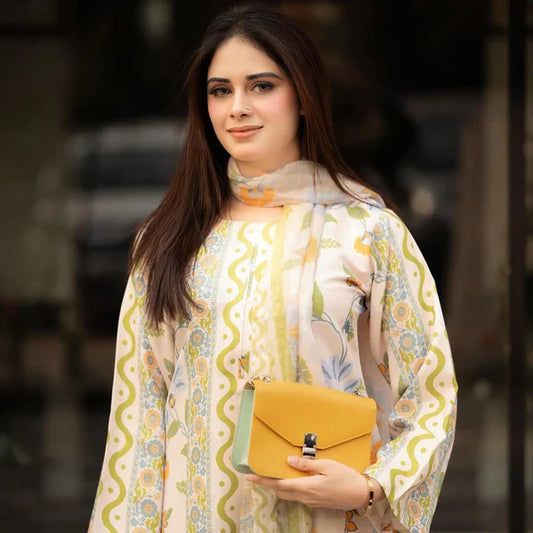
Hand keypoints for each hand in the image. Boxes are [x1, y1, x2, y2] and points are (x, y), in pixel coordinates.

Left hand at [246, 456, 370, 509]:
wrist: (361, 494)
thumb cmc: (345, 476)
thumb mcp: (327, 465)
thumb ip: (306, 465)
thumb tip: (288, 462)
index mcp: (307, 487)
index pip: (279, 485)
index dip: (264, 481)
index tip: (250, 477)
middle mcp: (306, 497)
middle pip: (281, 492)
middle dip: (269, 484)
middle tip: (259, 473)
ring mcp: (311, 502)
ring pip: (289, 495)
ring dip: (280, 486)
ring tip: (274, 474)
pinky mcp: (316, 503)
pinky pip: (298, 496)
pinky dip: (290, 488)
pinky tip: (292, 479)